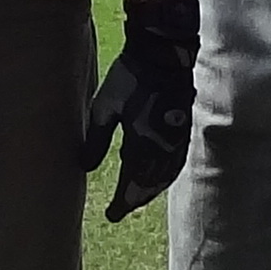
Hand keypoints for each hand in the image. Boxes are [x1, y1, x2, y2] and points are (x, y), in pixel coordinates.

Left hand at [84, 0, 199, 221]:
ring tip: (137, 197)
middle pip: (151, 184)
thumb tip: (86, 168)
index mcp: (143, 142)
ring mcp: (177, 138)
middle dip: (136, 198)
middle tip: (122, 208)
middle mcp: (163, 145)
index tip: (111, 214)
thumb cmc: (129, 79)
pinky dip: (166, 175)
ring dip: (152, 190)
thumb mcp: (104, 107)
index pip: (132, 183)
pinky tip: (158, 176)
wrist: (163, 55)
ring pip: (166, 175)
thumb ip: (96, 140)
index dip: (122, 201)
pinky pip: (176, 161)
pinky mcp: (184, 128)